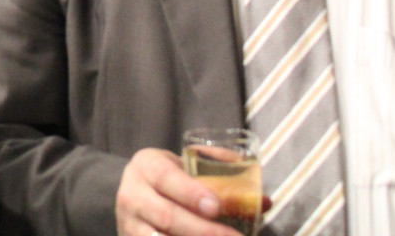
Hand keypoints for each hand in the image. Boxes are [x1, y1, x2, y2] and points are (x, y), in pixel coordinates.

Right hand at [115, 148, 247, 235]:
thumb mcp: (185, 165)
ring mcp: (130, 223)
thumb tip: (264, 201)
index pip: (166, 178)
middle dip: (203, 230)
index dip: (190, 193)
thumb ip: (221, 175)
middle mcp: (132, 194)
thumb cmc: (170, 179)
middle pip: (167, 216)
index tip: (216, 207)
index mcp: (146, 166)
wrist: (134, 193)